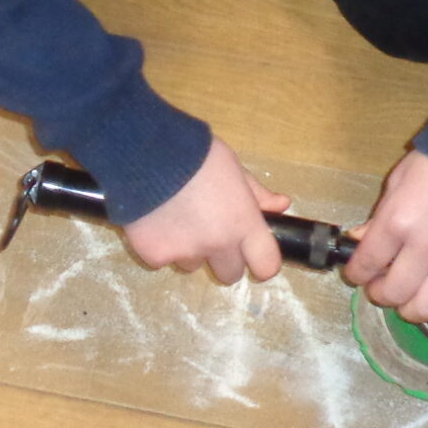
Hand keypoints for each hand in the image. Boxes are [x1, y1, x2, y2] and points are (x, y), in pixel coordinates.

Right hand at [122, 139, 287, 285]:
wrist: (145, 152)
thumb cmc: (196, 154)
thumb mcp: (234, 166)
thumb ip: (257, 193)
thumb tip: (282, 205)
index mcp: (243, 222)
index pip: (266, 266)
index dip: (262, 262)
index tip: (254, 254)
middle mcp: (218, 244)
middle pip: (230, 275)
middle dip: (224, 259)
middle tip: (210, 233)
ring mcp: (185, 253)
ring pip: (193, 265)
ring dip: (189, 250)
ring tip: (176, 218)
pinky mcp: (154, 255)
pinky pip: (162, 260)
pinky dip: (160, 246)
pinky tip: (154, 220)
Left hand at [345, 150, 427, 338]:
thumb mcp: (396, 183)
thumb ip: (378, 218)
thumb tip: (360, 239)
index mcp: (397, 224)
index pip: (365, 264)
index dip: (356, 273)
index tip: (357, 272)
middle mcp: (425, 248)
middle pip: (394, 292)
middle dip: (381, 293)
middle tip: (381, 286)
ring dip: (412, 311)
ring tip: (408, 301)